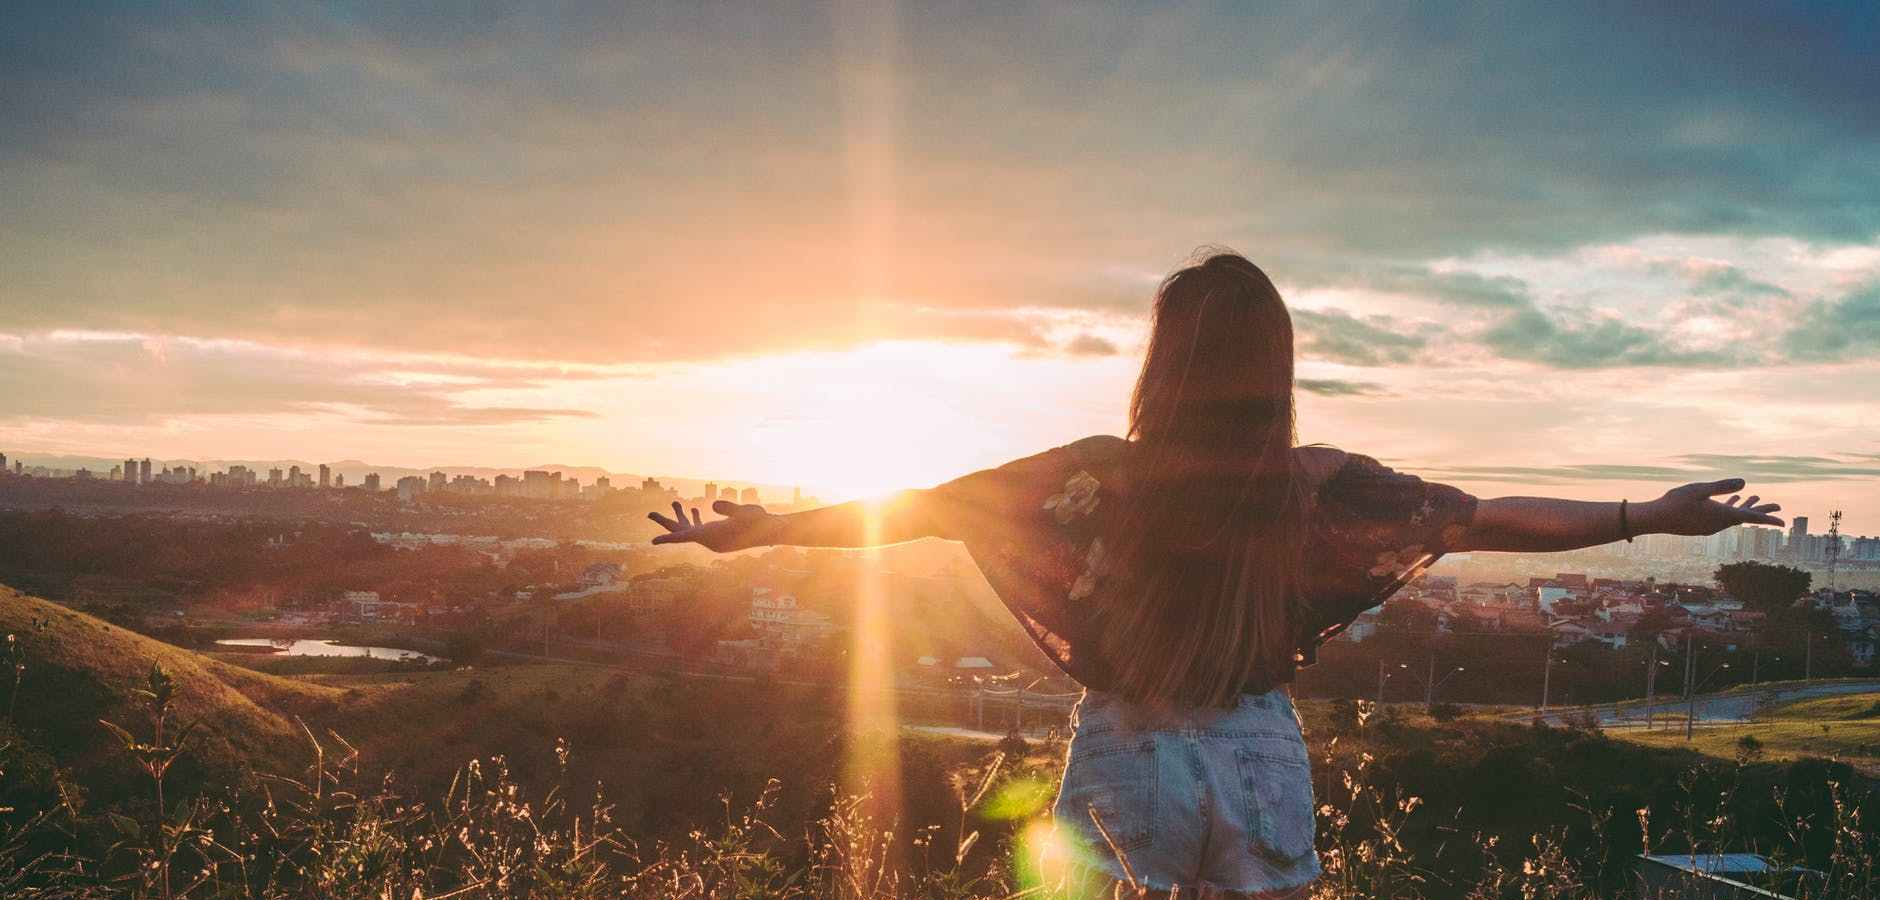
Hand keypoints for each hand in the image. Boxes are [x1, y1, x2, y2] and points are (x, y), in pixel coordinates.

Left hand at [648, 500, 775, 551]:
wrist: (771, 530)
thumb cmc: (758, 521)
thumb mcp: (744, 512)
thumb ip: (727, 508)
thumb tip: (713, 505)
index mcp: (712, 537)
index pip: (685, 538)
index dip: (668, 538)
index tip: (653, 541)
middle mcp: (709, 539)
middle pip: (682, 531)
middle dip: (666, 522)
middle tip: (649, 513)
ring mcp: (714, 537)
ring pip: (691, 528)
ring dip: (681, 516)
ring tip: (675, 502)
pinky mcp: (719, 534)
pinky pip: (701, 527)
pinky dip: (694, 519)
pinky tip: (692, 509)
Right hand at [1640, 479, 1782, 536]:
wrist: (1655, 519)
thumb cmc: (1675, 502)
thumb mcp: (1700, 489)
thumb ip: (1722, 486)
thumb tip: (1745, 483)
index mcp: (1722, 515)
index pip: (1751, 517)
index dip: (1768, 517)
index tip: (1784, 522)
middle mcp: (1719, 523)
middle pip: (1745, 516)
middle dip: (1761, 510)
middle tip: (1777, 506)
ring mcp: (1710, 526)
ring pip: (1733, 515)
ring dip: (1744, 506)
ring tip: (1755, 497)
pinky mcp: (1701, 525)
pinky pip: (1721, 516)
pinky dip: (1730, 508)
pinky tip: (1727, 502)